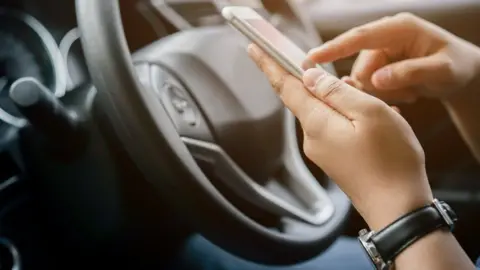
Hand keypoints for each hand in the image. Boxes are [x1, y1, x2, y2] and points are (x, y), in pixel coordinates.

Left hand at [248, 44, 432, 229]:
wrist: (398, 209)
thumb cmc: (390, 160)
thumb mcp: (369, 113)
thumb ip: (336, 92)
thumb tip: (310, 75)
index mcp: (316, 122)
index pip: (285, 86)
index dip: (270, 65)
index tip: (255, 49)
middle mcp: (312, 138)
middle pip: (308, 99)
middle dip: (324, 84)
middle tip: (350, 81)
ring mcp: (323, 151)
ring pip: (327, 113)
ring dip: (345, 102)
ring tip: (376, 108)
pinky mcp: (335, 160)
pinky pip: (337, 128)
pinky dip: (353, 119)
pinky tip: (377, 123)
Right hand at [306, 13, 479, 102]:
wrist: (463, 72)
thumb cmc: (457, 66)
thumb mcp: (441, 70)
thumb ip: (409, 73)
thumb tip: (376, 80)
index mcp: (399, 28)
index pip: (360, 37)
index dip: (335, 48)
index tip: (312, 58)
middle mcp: (386, 37)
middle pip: (360, 66)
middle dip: (374, 86)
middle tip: (403, 95)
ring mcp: (382, 51)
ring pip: (363, 79)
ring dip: (382, 93)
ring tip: (410, 93)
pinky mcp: (380, 64)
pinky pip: (369, 85)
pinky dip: (384, 94)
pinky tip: (406, 93)